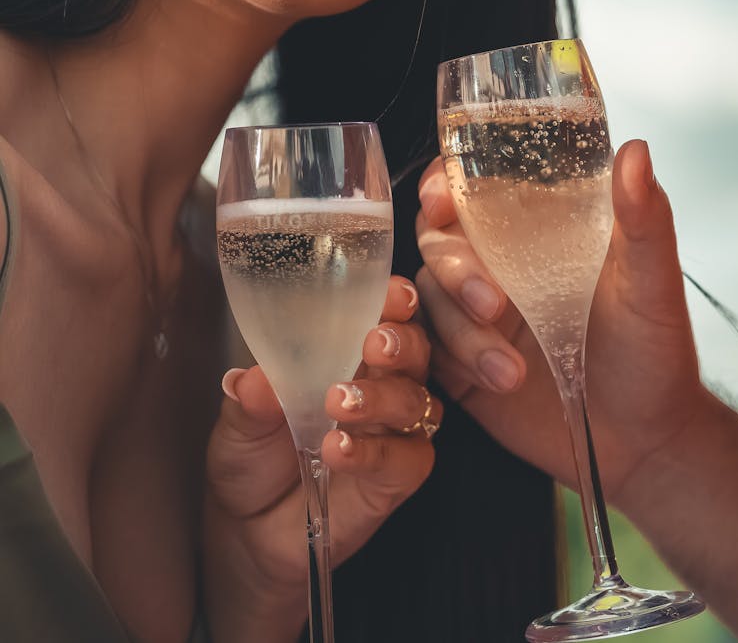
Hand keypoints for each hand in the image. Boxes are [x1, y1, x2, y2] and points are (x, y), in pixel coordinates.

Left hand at [203, 275, 440, 638]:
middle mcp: (381, 383)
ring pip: (415, 401)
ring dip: (382, 397)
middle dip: (402, 342)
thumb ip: (249, 400)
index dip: (396, 299)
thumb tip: (250, 380)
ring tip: (338, 402)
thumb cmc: (250, 452)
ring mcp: (393, 431)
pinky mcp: (396, 478)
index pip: (386, 313)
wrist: (246, 527)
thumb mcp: (238, 420)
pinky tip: (339, 448)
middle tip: (373, 344)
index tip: (393, 293)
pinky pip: (405, 458)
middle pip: (415, 350)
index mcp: (349, 350)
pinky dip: (374, 451)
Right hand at [415, 140, 703, 506]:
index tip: (442, 201)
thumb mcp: (652, 281)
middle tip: (495, 305)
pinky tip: (496, 381)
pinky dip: (455, 362)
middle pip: (438, 241)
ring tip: (514, 371)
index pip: (470, 188)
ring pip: (430, 299)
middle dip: (456, 270)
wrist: (644, 441)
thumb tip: (635, 152)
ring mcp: (474, 314)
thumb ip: (642, 219)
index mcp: (533, 229)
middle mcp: (496, 263)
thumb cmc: (653, 351)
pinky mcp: (460, 363)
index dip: (442, 185)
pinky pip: (429, 349)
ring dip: (464, 331)